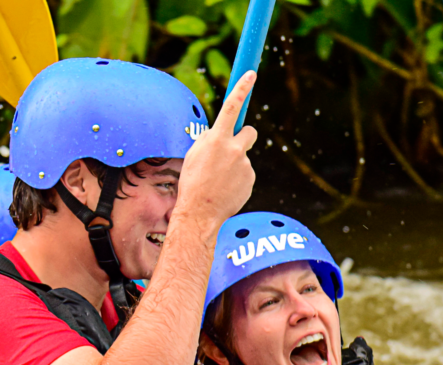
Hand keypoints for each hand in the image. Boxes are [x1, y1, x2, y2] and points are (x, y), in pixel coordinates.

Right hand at [172, 71, 257, 234]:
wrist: (199, 213)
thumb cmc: (192, 183)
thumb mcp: (194, 155)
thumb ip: (210, 140)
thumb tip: (222, 134)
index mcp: (216, 140)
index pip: (231, 106)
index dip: (242, 87)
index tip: (251, 73)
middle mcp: (234, 149)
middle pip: (250, 132)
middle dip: (243, 138)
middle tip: (231, 152)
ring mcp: (245, 165)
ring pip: (244, 157)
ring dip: (235, 165)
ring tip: (219, 181)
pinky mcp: (251, 179)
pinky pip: (246, 174)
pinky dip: (237, 180)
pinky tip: (225, 190)